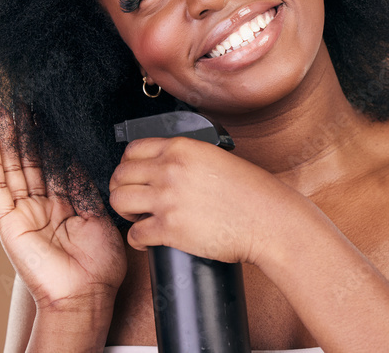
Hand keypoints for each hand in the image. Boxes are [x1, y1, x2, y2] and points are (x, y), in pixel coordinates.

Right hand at [0, 102, 126, 311]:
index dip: (48, 135)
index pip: (53, 160)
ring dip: (6, 137)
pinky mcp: (8, 221)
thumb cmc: (99, 263)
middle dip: (25, 129)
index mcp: (63, 201)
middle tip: (20, 99)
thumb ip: (86, 183)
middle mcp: (40, 203)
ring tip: (1, 108)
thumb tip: (82, 151)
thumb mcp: (99, 211)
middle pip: (29, 158)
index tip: (46, 110)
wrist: (86, 292)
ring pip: (12, 166)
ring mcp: (22, 211)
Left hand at [108, 136, 278, 263]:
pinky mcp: (170, 229)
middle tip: (131, 200)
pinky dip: (136, 239)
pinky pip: (135, 234)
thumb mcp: (216, 157)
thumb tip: (165, 165)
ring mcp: (167, 199)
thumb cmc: (251, 192)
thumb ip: (187, 158)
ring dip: (124, 212)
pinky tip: (146, 240)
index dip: (128, 165)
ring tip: (136, 217)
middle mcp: (169, 169)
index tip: (132, 176)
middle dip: (122, 189)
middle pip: (120, 175)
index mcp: (180, 148)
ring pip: (120, 201)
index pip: (132, 150)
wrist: (269, 220)